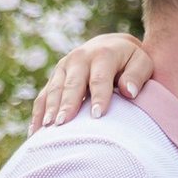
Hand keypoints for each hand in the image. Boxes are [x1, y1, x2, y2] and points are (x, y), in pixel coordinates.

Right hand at [30, 32, 154, 133]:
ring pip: (54, 89)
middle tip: (63, 124)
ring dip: (49, 109)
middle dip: (67, 104)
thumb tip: (128, 91)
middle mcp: (79, 58)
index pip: (100, 78)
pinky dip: (38, 112)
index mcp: (103, 54)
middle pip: (72, 84)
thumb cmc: (130, 61)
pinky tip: (35, 132)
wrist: (111, 45)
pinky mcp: (55, 77)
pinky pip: (43, 95)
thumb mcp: (142, 62)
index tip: (97, 116)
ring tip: (48, 128)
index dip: (99, 97)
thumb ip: (137, 75)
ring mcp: (64, 67)